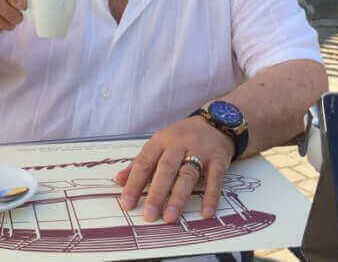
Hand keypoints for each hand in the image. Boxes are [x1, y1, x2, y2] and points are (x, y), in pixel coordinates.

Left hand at [114, 116, 233, 223]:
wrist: (215, 121)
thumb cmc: (182, 136)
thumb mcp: (159, 143)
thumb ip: (140, 163)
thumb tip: (119, 180)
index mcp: (161, 141)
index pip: (144, 163)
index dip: (134, 183)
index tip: (127, 203)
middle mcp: (179, 144)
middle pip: (166, 170)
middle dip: (156, 193)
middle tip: (149, 215)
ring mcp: (200, 151)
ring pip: (187, 175)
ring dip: (179, 197)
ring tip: (170, 216)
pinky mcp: (218, 159)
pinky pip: (214, 179)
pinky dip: (210, 196)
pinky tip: (205, 212)